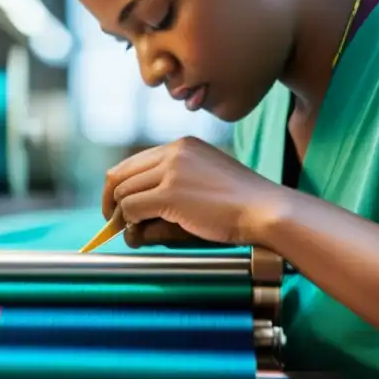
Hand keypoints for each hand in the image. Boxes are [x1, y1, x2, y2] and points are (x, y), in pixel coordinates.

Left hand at [103, 136, 286, 247]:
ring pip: (124, 193)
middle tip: (114, 223)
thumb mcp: (203, 184)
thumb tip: (137, 213)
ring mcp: (171, 172)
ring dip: (122, 215)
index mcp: (182, 146)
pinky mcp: (170, 194)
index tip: (120, 206)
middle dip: (112, 200)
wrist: (266, 210)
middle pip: (121, 174)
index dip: (122, 186)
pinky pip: (132, 209)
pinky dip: (130, 222)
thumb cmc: (241, 205)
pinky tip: (140, 232)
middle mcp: (173, 152)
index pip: (135, 162)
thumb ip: (171, 188)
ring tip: (131, 231)